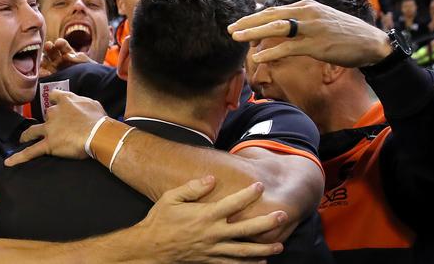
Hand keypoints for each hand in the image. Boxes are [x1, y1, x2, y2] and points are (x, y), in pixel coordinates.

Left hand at [5, 89, 105, 165]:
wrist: (98, 134)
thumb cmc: (98, 119)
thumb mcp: (92, 103)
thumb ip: (81, 102)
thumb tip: (79, 104)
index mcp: (65, 101)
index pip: (54, 96)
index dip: (54, 100)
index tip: (54, 102)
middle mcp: (54, 112)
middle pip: (46, 114)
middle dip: (48, 121)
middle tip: (54, 128)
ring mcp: (49, 129)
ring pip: (32, 131)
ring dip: (27, 135)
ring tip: (23, 139)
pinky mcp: (49, 144)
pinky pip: (31, 152)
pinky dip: (19, 157)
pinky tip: (8, 162)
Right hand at [39, 38, 94, 76]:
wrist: (92, 92)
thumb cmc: (91, 76)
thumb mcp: (88, 65)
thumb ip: (79, 58)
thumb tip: (67, 56)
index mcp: (68, 55)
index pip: (62, 46)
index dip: (60, 43)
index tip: (59, 43)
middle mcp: (59, 61)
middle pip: (51, 52)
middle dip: (49, 48)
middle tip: (48, 46)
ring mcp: (53, 71)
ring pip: (45, 63)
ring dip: (43, 60)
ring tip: (43, 61)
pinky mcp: (50, 81)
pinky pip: (44, 76)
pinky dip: (43, 74)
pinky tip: (45, 74)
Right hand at [134, 176, 285, 262]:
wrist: (150, 248)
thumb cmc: (160, 220)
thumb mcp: (171, 198)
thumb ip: (193, 188)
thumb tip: (212, 178)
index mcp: (205, 216)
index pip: (232, 204)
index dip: (248, 195)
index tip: (260, 186)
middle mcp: (212, 234)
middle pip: (246, 230)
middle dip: (266, 223)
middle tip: (283, 216)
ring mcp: (212, 250)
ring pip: (244, 251)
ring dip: (263, 249)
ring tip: (280, 246)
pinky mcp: (209, 260)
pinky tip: (261, 263)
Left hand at [228, 0, 391, 67]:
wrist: (371, 43)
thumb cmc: (344, 33)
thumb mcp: (321, 19)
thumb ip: (301, 20)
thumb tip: (280, 25)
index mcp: (307, 6)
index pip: (274, 9)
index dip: (255, 17)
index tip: (239, 23)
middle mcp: (307, 13)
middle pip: (270, 15)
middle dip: (247, 22)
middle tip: (230, 29)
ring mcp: (312, 28)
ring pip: (276, 28)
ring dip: (253, 32)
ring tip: (236, 38)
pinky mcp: (316, 44)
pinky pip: (288, 47)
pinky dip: (271, 51)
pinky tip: (258, 56)